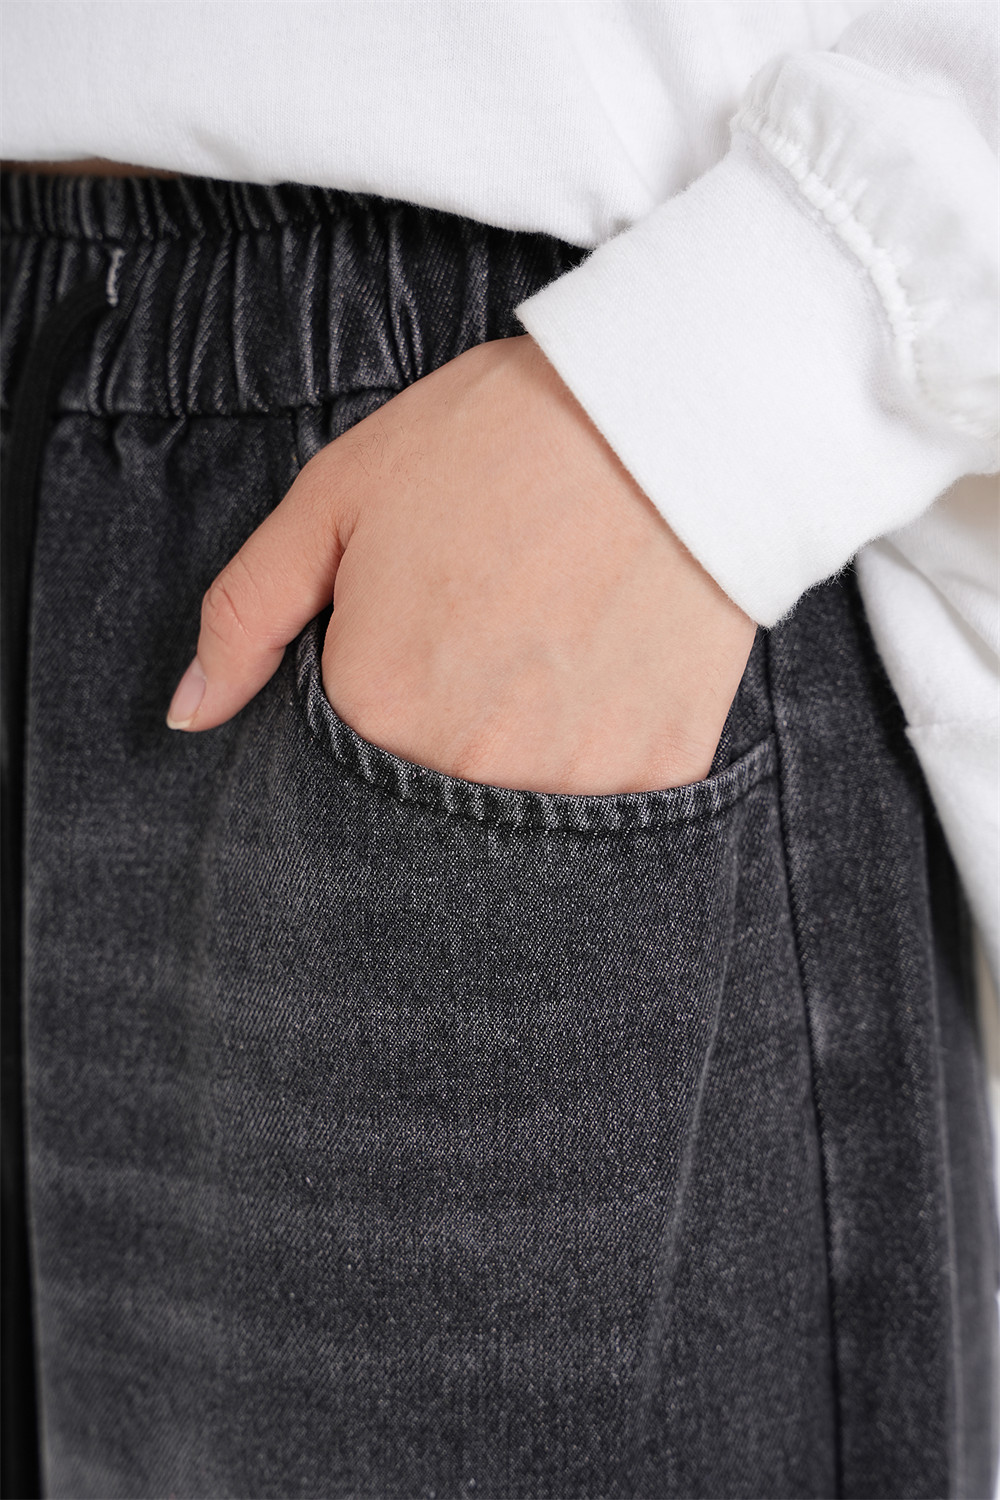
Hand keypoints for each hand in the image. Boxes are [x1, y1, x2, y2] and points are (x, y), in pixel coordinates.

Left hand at [167, 335, 755, 794]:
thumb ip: (247, 615)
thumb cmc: (495, 442)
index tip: (417, 624)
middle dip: (443, 722)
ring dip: (520, 743)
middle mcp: (467, 766)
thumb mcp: (335, 498)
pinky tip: (607, 664)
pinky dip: (598, 746)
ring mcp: (571, 780)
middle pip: (427, 785)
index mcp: (375, 707)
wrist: (669, 416)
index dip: (373, 682)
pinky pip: (606, 798)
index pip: (340, 752)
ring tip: (550, 638)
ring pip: (515, 800)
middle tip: (489, 626)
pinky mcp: (658, 771)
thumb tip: (188, 713)